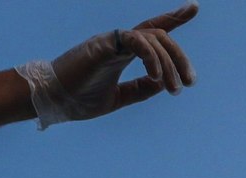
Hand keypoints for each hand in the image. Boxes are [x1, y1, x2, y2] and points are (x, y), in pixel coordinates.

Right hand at [19, 4, 199, 127]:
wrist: (51, 100)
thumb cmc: (77, 98)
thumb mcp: (116, 98)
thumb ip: (139, 90)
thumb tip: (161, 84)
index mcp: (122, 52)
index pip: (152, 31)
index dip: (174, 17)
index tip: (193, 7)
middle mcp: (119, 41)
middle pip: (160, 37)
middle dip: (179, 58)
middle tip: (190, 82)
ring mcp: (112, 40)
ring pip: (153, 39)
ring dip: (168, 64)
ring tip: (174, 89)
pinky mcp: (104, 44)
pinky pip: (136, 41)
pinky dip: (150, 56)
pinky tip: (156, 75)